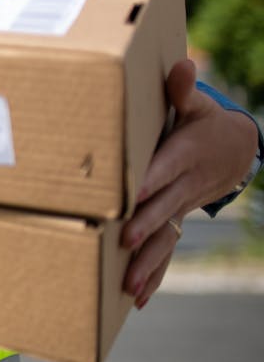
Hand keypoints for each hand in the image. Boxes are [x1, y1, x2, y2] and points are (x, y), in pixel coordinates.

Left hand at [121, 58, 258, 306]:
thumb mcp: (196, 104)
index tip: (129, 195)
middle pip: (162, 207)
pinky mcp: (176, 219)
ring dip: (148, 262)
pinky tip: (137, 298)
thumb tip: (183, 64)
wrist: (236, 151)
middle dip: (145, 226)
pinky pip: (167, 249)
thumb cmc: (203, 122)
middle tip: (125, 243)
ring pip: (165, 236)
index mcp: (183, 154)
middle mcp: (183, 185)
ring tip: (128, 286)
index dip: (148, 181)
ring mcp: (181, 206)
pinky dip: (155, 273)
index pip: (163, 168)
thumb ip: (183, 90)